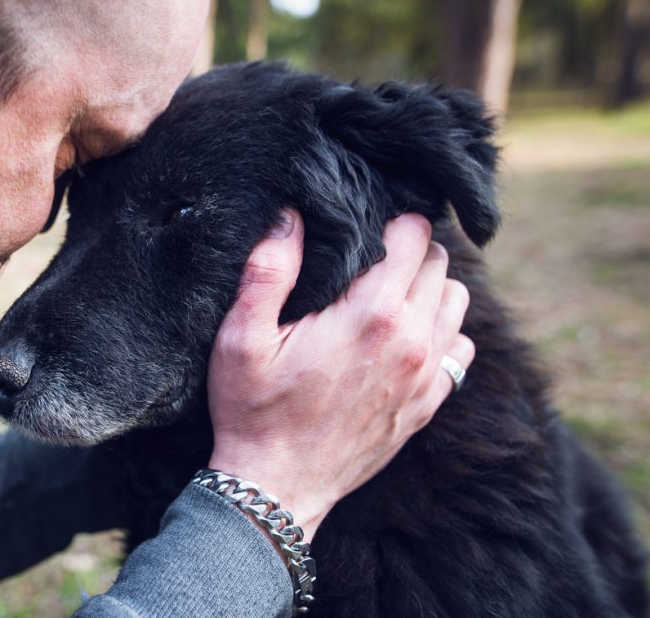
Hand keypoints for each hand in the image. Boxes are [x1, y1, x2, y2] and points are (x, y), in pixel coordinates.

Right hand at [207, 211, 473, 539]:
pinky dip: (442, 334)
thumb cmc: (254, 410)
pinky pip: (461, 350)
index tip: (363, 229)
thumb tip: (290, 215)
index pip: (413, 236)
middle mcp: (412, 340)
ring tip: (388, 295)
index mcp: (371, 314)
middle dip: (409, 252)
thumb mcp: (242, 338)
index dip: (390, 222)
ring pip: (457, 302)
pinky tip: (404, 339)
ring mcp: (426, 376)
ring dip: (429, 289)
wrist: (277, 487)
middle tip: (369, 260)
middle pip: (440, 264)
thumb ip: (267, 270)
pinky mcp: (428, 405)